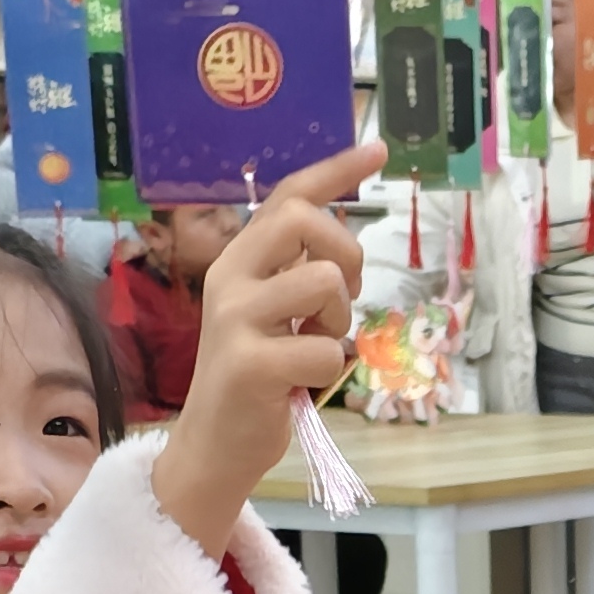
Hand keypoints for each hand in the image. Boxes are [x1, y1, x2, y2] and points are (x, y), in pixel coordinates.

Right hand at [156, 139, 383, 554]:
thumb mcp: (271, 312)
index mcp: (238, 260)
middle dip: (347, 255)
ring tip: (313, 345)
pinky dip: (328, 370)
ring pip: (325, 284)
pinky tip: (300, 384)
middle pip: (307, 222)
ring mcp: (237, 320)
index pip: (288, 195)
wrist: (215, 444)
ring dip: (339, 320)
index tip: (378, 149)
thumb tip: (342, 236)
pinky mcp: (251, 365)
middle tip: (340, 301)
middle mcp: (230, 278)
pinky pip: (325, 349)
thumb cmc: (256, 376)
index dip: (335, 170)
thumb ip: (295, 272)